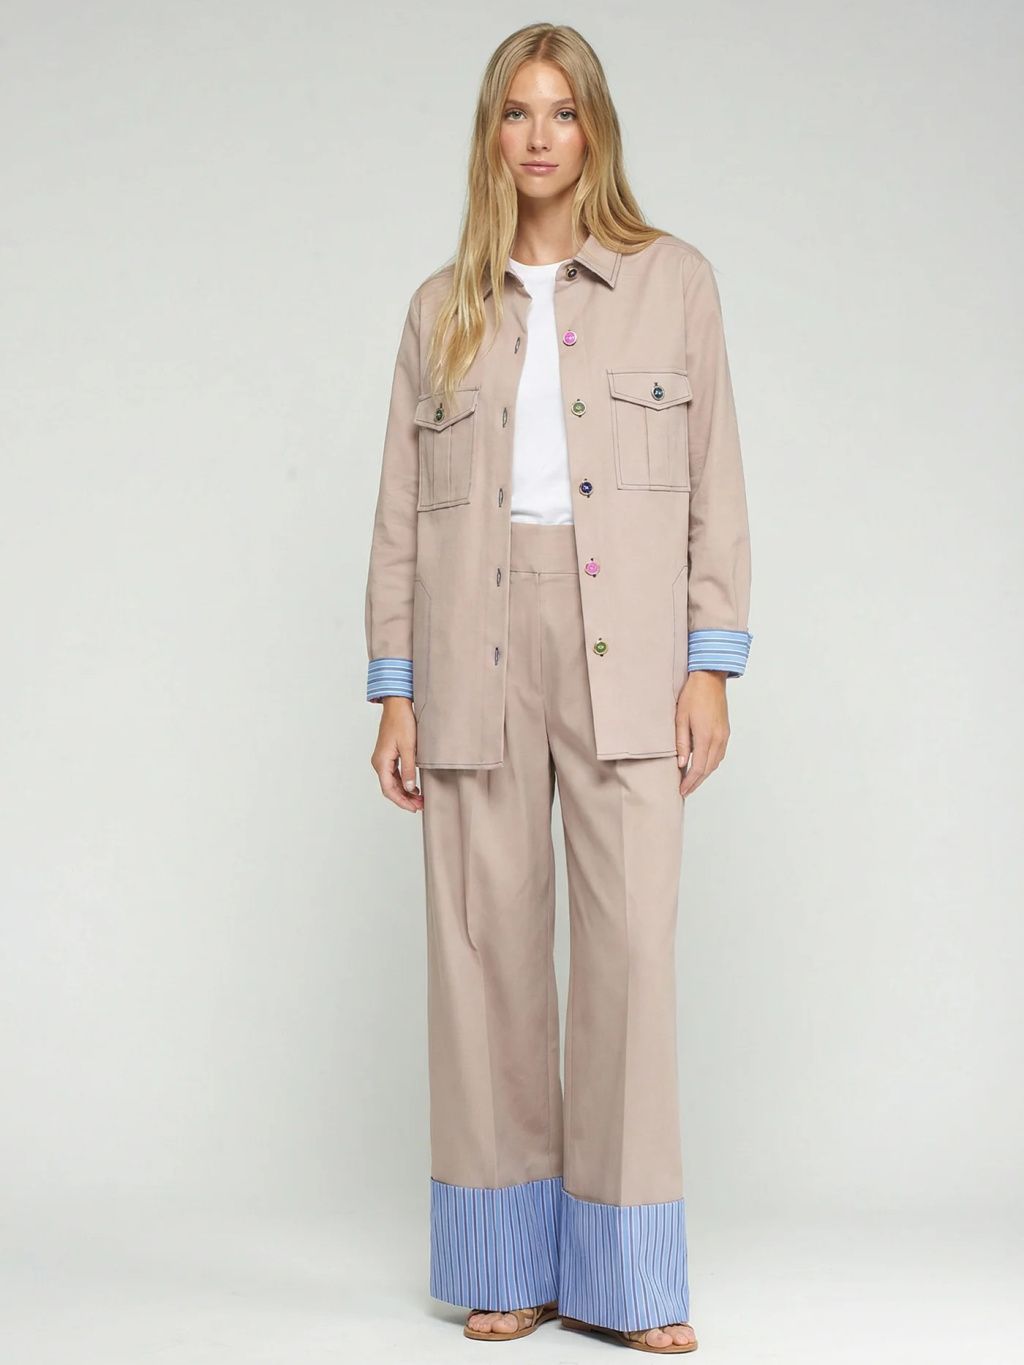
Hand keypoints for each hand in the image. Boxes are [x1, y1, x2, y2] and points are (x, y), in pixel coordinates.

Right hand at [370, 697, 423, 811]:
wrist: (397, 705)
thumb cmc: (402, 722)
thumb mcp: (408, 747)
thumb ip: (409, 769)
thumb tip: (409, 788)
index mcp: (381, 762)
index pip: (389, 789)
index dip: (401, 801)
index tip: (414, 808)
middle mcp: (379, 762)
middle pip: (390, 788)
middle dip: (404, 799)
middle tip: (420, 806)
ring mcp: (383, 759)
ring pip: (392, 782)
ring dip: (404, 791)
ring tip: (419, 798)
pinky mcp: (388, 755)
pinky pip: (394, 774)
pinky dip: (403, 782)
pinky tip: (414, 786)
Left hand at [675, 671, 729, 797]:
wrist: (710, 679)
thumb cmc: (692, 695)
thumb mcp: (680, 719)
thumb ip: (682, 743)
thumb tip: (681, 764)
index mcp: (706, 737)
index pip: (698, 768)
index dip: (690, 782)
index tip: (681, 790)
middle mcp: (718, 739)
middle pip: (708, 769)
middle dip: (696, 782)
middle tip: (685, 791)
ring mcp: (724, 736)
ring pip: (715, 763)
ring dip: (704, 774)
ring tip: (691, 781)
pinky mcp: (725, 732)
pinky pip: (719, 754)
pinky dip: (710, 764)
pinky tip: (702, 766)